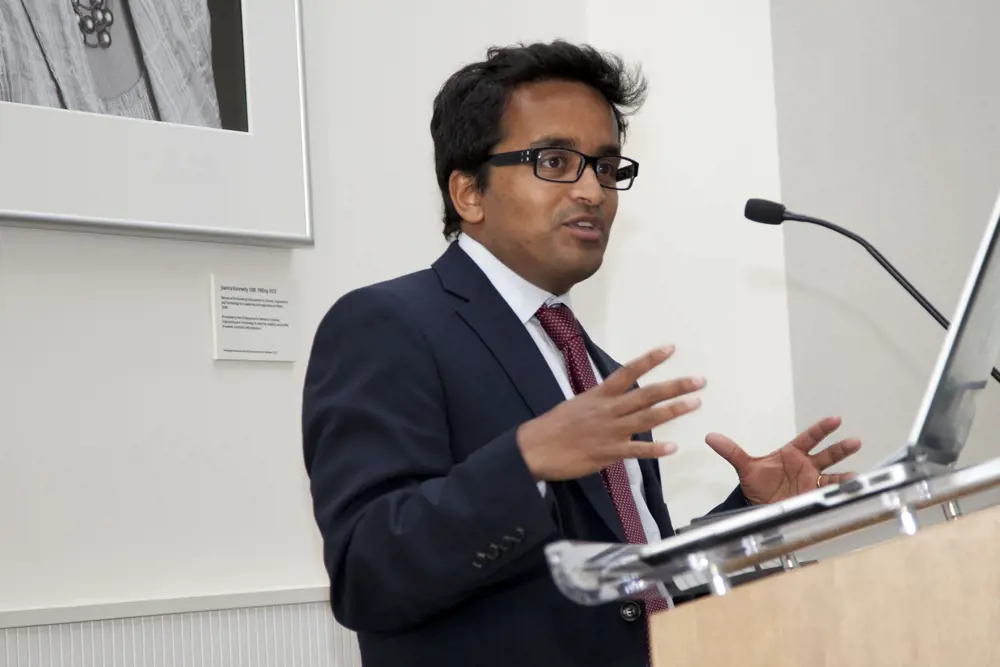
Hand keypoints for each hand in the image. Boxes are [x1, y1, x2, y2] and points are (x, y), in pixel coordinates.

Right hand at [516, 346, 703, 481]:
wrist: (535, 448)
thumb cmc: (553, 426)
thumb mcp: (576, 405)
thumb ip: (598, 403)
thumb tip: (613, 400)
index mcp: (599, 395)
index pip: (628, 372)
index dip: (650, 360)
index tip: (671, 349)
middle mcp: (608, 410)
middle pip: (647, 395)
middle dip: (675, 386)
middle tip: (699, 380)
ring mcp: (610, 431)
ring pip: (647, 418)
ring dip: (673, 411)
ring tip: (695, 403)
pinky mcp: (608, 452)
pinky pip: (636, 451)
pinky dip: (654, 450)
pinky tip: (672, 449)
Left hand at [704, 416, 861, 504]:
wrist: (758, 507)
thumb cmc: (757, 484)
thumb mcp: (745, 468)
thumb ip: (731, 451)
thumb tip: (710, 437)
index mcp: (792, 453)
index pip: (809, 438)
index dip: (822, 429)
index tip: (835, 419)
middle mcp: (806, 465)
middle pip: (827, 454)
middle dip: (841, 449)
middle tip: (854, 442)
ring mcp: (812, 481)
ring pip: (833, 475)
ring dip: (846, 475)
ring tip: (856, 476)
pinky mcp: (814, 497)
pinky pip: (831, 493)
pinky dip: (841, 492)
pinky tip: (851, 492)